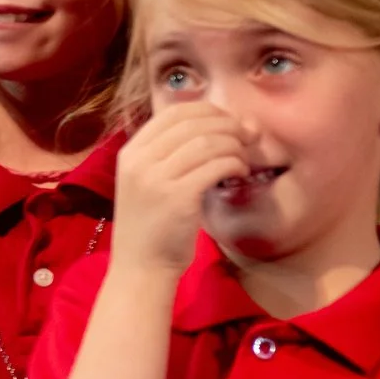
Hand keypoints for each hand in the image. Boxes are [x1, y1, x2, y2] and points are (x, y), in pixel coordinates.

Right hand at [114, 102, 249, 277]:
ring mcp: (156, 179)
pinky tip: (239, 173)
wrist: (140, 267)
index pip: (174, 113)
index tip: (229, 123)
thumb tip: (227, 123)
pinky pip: (217, 165)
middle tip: (248, 138)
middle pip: (194, 123)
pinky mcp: (178, 198)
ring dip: (235, 146)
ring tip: (242, 159)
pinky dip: (235, 164)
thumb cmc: (152, 225)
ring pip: (208, 142)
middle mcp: (139, 161)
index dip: (209, 111)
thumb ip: (173, 154)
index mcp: (131, 153)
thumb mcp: (150, 181)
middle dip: (229, 126)